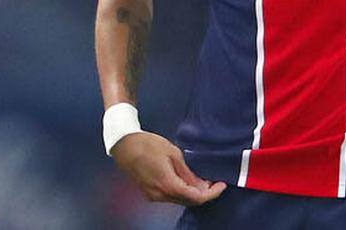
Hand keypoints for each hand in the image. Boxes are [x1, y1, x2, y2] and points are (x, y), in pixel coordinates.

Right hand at [111, 132, 225, 205]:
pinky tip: (184, 181)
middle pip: (188, 201)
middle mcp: (161, 195)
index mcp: (169, 185)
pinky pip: (168, 196)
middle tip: (212, 181)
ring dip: (191, 193)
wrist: (123, 144)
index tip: (222, 185)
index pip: (197, 198)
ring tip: (199, 180)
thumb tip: (201, 185)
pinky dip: (180, 191)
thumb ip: (187, 173)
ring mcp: (153, 195)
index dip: (212, 194)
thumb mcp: (173, 154)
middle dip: (203, 194)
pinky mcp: (148, 192)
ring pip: (178, 199)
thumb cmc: (148, 145)